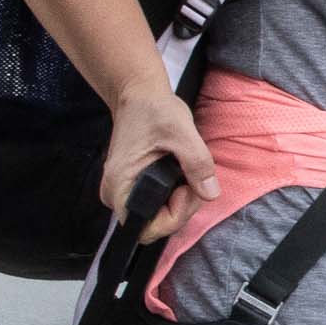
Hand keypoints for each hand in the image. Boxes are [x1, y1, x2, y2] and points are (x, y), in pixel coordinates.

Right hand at [101, 83, 219, 239]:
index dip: (176, 214)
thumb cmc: (153, 110)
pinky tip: (179, 172)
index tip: (187, 187)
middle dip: (181, 206)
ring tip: (186, 170)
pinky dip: (173, 194)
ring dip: (179, 200)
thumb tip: (210, 193)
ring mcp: (123, 191)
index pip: (149, 229)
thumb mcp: (182, 132)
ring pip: (158, 215)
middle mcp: (115, 194)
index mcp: (120, 184)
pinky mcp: (132, 187)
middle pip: (155, 225)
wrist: (138, 95)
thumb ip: (197, 163)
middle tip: (193, 176)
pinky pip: (157, 204)